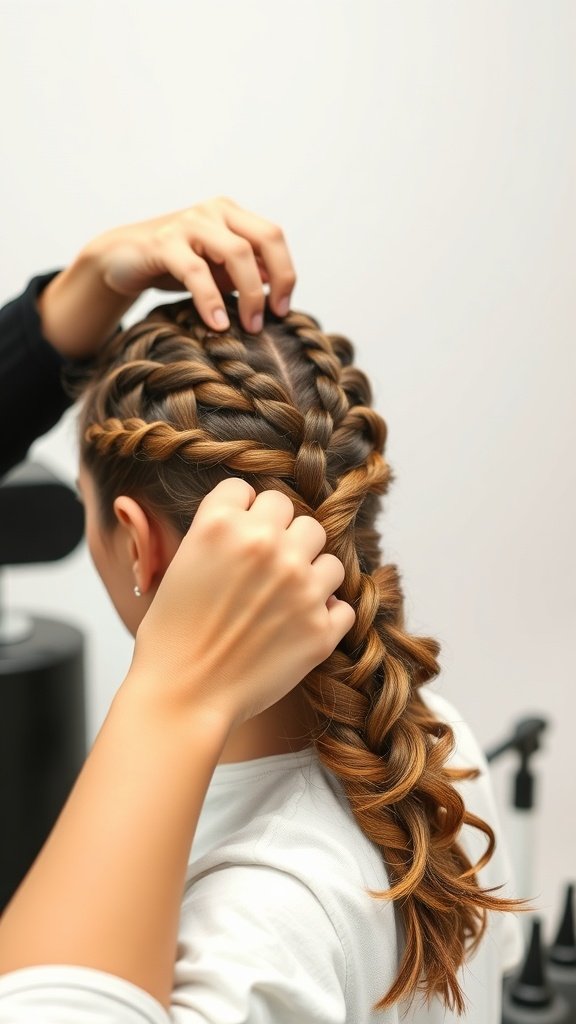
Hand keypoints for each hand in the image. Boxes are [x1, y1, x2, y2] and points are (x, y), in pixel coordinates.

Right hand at [37, 197, 295, 357]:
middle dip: (276, 281)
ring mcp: (189, 223)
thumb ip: (245, 273)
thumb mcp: (216, 270)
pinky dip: (211, 300)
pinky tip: (216, 324)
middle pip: (265, 239)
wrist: (121, 259)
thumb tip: (277, 285)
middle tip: (269, 320)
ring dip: (249, 293)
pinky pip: (196, 272)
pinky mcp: (163, 242)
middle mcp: (214, 211)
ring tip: (249, 327)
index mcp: (231, 215)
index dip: (286, 273)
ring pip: (237, 252)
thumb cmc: (174, 267)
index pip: (273, 237)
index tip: (282, 309)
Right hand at [126, 479, 354, 729]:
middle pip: (294, 513)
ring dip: (310, 571)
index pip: (249, 490)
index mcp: (222, 524)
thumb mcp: (178, 565)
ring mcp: (300, 585)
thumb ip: (216, 532)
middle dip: (281, 535)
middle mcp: (266, 545)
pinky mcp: (322, 627)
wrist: (184, 697)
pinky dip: (325, 613)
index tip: (238, 536)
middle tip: (264, 566)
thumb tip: (244, 514)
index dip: (242, 513)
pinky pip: (342, 603)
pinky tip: (298, 625)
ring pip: (327, 554)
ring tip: (284, 597)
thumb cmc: (171, 636)